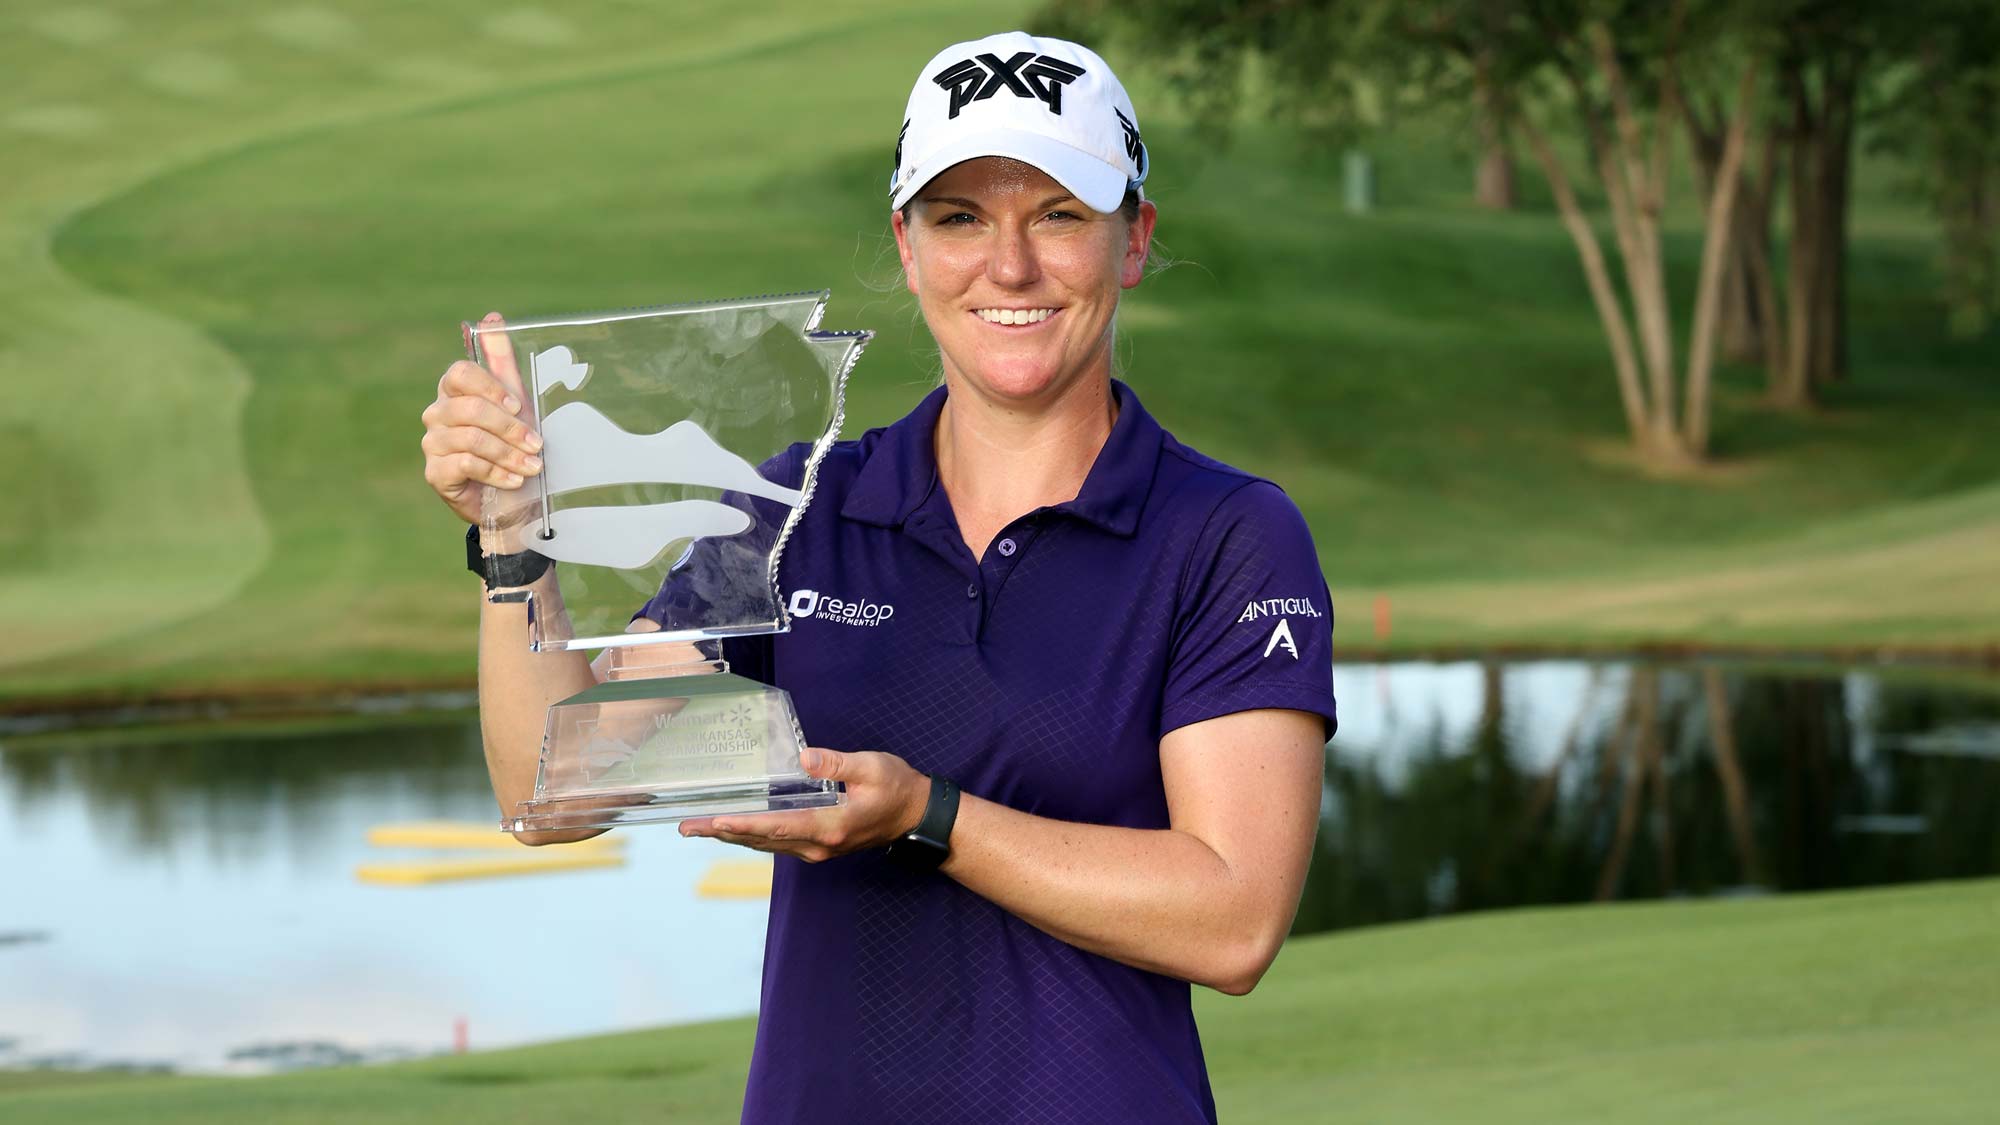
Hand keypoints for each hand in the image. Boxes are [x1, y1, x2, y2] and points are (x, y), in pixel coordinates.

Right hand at [420, 312, 543, 531]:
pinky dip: (496, 472)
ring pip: (470, 438)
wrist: (516, 499)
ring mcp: (433, 443)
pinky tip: (514, 480)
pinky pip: (464, 464)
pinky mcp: (434, 473)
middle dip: (511, 428)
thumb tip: (492, 317)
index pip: (460, 373)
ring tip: (532, 467)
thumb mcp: (518, 402)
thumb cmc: (515, 445)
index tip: (520, 406)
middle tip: (538, 445)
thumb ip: (503, 362)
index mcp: (455, 390)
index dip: (491, 388)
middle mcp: (438, 413)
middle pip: (470, 408)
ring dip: (509, 454)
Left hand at [679, 747, 929, 862]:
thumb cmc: (897, 789)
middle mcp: (818, 844)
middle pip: (762, 839)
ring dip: (733, 835)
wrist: (916, 816)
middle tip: (687, 826)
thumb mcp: (872, 768)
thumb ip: (837, 763)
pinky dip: (752, 835)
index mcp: (830, 825)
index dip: (742, 823)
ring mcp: (817, 848)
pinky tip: (735, 827)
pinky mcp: (818, 844)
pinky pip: (777, 842)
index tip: (714, 821)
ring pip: (766, 844)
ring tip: (700, 827)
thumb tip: (805, 758)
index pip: (776, 826)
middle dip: (723, 832)